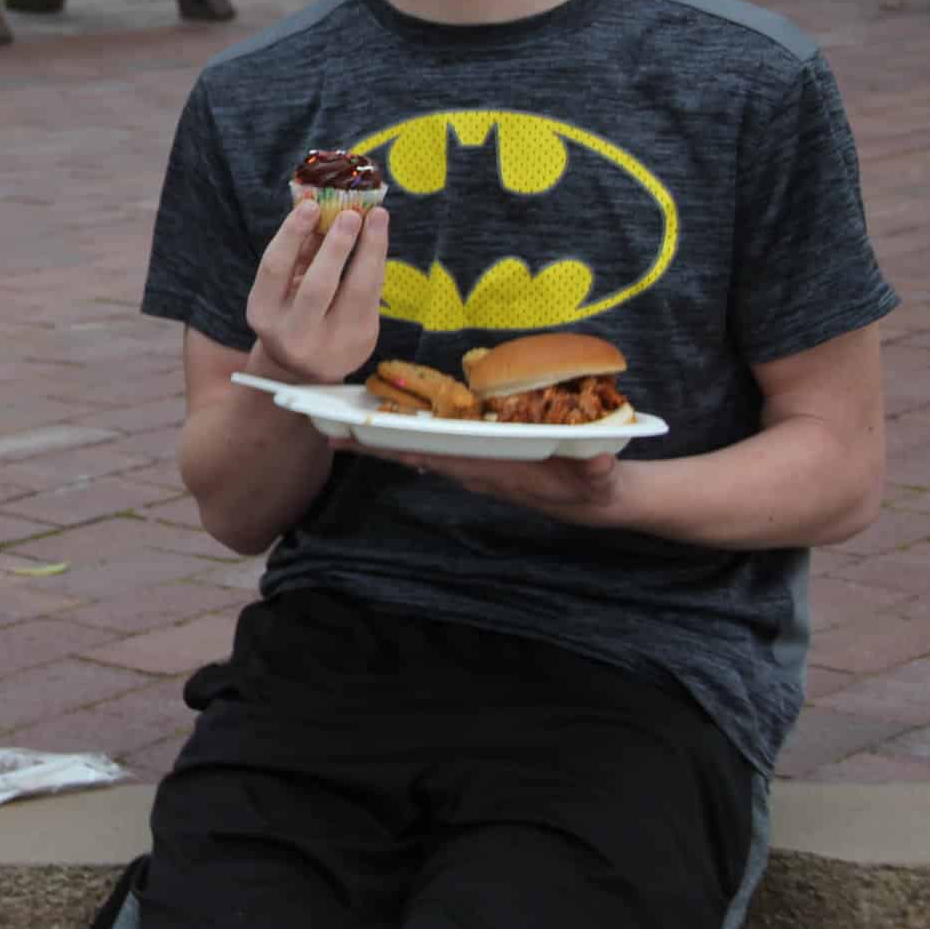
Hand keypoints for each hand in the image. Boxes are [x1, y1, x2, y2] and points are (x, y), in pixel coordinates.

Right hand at [243, 202, 389, 383]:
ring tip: (377, 216)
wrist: (308, 367)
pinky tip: (378, 239)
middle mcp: (293, 334)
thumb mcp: (285, 286)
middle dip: (337, 246)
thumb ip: (300, 251)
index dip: (292, 234)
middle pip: (317, 286)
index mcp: (263, 313)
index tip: (311, 205)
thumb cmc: (293, 311)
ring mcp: (331, 343)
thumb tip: (322, 205)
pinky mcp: (361, 342)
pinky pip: (373, 296)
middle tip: (351, 213)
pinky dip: (377, 263)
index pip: (274, 268)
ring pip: (356, 291)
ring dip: (370, 249)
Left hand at [339, 439, 623, 522]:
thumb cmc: (592, 485)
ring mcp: (472, 467)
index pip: (446, 460)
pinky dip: (406, 439)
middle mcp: (475, 470)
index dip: (411, 451)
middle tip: (329, 434)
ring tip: (340, 428)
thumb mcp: (597, 477)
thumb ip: (597, 469)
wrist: (592, 500)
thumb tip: (600, 463)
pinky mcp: (476, 462)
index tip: (377, 443)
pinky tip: (381, 432)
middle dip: (376, 445)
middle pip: (417, 454)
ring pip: (420, 451)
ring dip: (382, 441)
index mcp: (495, 471)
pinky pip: (434, 449)